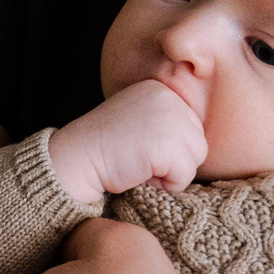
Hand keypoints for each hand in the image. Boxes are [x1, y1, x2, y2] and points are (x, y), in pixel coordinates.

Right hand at [47, 80, 208, 207]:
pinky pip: (185, 176)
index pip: (190, 126)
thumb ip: (167, 119)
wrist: (75, 159)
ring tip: (139, 164)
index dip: (166, 146)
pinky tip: (139, 172)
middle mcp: (169, 98)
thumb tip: (198, 139)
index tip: (136, 144)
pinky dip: (165, 184)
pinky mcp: (167, 144)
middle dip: (171, 159)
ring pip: (195, 158)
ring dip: (170, 172)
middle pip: (197, 141)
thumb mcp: (139, 118)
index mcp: (162, 89)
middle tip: (137, 157)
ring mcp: (170, 119)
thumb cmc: (105, 147)